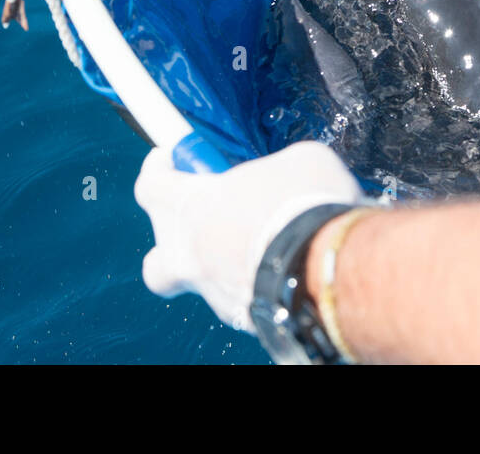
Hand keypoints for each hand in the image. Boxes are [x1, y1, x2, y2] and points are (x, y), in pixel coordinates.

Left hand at [135, 140, 364, 330]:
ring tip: (263, 245)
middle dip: (176, 238)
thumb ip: (274, 169)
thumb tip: (283, 177)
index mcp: (190, 207)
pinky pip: (240, 300)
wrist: (330, 265)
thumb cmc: (304, 202)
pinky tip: (286, 272)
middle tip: (207, 219)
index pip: (150, 187)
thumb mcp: (296, 161)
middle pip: (157, 256)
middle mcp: (189, 256)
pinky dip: (255, 285)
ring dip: (223, 263)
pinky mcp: (245, 320)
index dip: (158, 171)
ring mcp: (215, 294)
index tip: (171, 159)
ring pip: (203, 283)